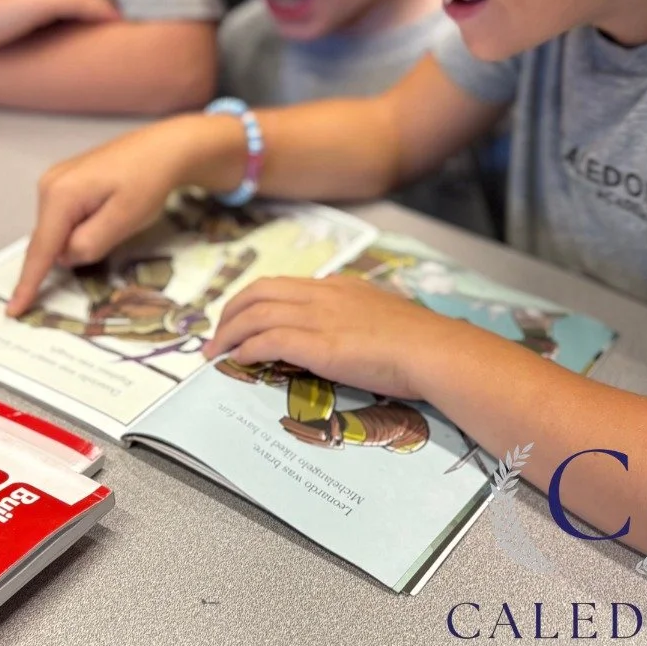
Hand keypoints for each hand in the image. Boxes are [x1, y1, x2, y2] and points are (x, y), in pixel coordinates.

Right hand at [0, 0, 120, 53]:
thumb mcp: (7, 0)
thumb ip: (30, 0)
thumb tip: (51, 16)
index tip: (103, 12)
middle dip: (99, 2)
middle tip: (117, 18)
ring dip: (104, 9)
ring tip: (118, 23)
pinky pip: (85, 5)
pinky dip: (101, 14)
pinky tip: (113, 23)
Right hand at [6, 117, 203, 316]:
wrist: (164, 148)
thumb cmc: (147, 181)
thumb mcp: (123, 220)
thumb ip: (88, 245)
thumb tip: (65, 257)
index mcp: (60, 194)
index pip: (40, 250)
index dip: (28, 284)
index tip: (13, 311)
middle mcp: (49, 184)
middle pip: (50, 241)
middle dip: (75, 250)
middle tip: (115, 228)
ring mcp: (54, 180)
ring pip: (58, 231)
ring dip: (82, 236)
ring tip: (117, 213)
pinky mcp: (65, 181)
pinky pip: (65, 219)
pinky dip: (82, 226)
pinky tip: (108, 209)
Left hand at [202, 273, 456, 400]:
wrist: (432, 349)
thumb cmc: (419, 341)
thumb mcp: (383, 316)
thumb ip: (358, 317)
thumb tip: (348, 332)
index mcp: (338, 286)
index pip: (282, 285)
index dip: (253, 300)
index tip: (240, 318)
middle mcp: (322, 294)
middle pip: (258, 292)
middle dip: (230, 312)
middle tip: (216, 335)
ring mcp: (317, 317)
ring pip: (255, 314)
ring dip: (228, 333)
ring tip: (215, 353)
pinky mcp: (316, 344)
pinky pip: (267, 339)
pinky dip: (246, 348)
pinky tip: (238, 360)